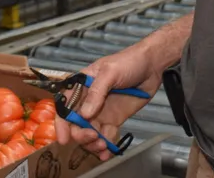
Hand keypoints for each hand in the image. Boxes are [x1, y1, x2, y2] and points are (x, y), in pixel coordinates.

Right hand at [52, 44, 163, 161]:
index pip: (65, 106)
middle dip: (81, 134)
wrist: (151, 66)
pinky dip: (105, 146)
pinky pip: (106, 136)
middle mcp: (88, 101)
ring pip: (90, 133)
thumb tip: (84, 114)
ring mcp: (101, 112)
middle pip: (76, 124)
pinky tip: (107, 153)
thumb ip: (96, 92)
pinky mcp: (114, 120)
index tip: (64, 138)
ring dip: (92, 143)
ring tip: (102, 146)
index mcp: (81, 86)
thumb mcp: (109, 73)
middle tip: (92, 137)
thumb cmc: (128, 62)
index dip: (62, 123)